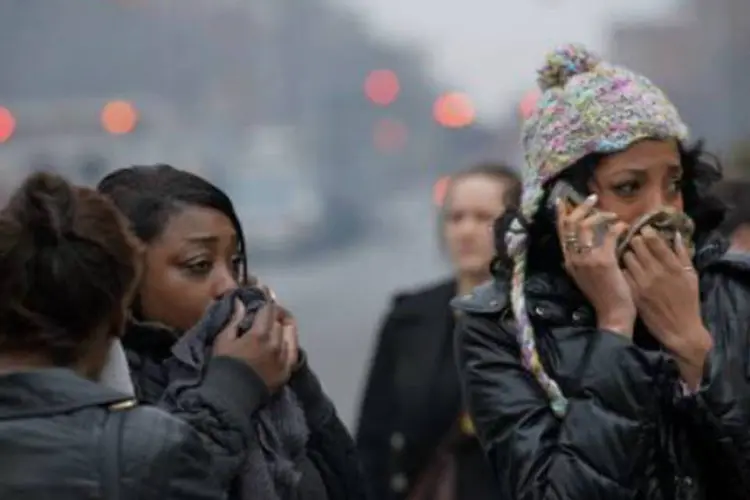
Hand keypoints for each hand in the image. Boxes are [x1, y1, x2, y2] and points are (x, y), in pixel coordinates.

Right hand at [213, 300, 296, 390]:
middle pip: (280, 320)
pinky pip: (294, 350)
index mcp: (260, 334)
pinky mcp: (288, 370)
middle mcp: (276, 343)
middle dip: (273, 314)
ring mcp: (284, 357)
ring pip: (290, 333)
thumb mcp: (223, 340)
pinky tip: (283, 340)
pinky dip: (289, 341)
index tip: (264, 294)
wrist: (230, 397)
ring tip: (276, 325)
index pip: (269, 309)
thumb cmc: (224, 366)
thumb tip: (241, 302)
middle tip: (267, 312)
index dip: (267, 300)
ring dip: (283, 326)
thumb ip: (235, 320)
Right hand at [556, 194, 634, 335]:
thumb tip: (574, 251)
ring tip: (612, 214)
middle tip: (593, 198)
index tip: (565, 200)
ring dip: (600, 215)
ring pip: (586, 226)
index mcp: (568, 261)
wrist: (613, 314)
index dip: (562, 213)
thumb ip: (578, 263)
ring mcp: (587, 259)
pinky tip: (623, 227)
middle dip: (581, 207)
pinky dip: (616, 227)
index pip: (560, 232)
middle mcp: (573, 258)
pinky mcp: (604, 261)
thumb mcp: (583, 278)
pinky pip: (608, 235)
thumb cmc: (603, 296)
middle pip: (570, 224)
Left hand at [622, 227, 712, 386]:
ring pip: (626, 257)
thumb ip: (683, 254)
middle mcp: (655, 272)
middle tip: (634, 239)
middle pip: (637, 246)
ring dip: (627, 252)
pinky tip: (625, 268)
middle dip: (635, 239)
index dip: (647, 232)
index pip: (654, 241)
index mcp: (672, 266)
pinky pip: (623, 272)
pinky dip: (623, 267)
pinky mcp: (633, 292)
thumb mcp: (691, 276)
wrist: (679, 329)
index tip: (644, 229)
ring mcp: (642, 282)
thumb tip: (677, 234)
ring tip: (629, 252)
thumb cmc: (688, 302)